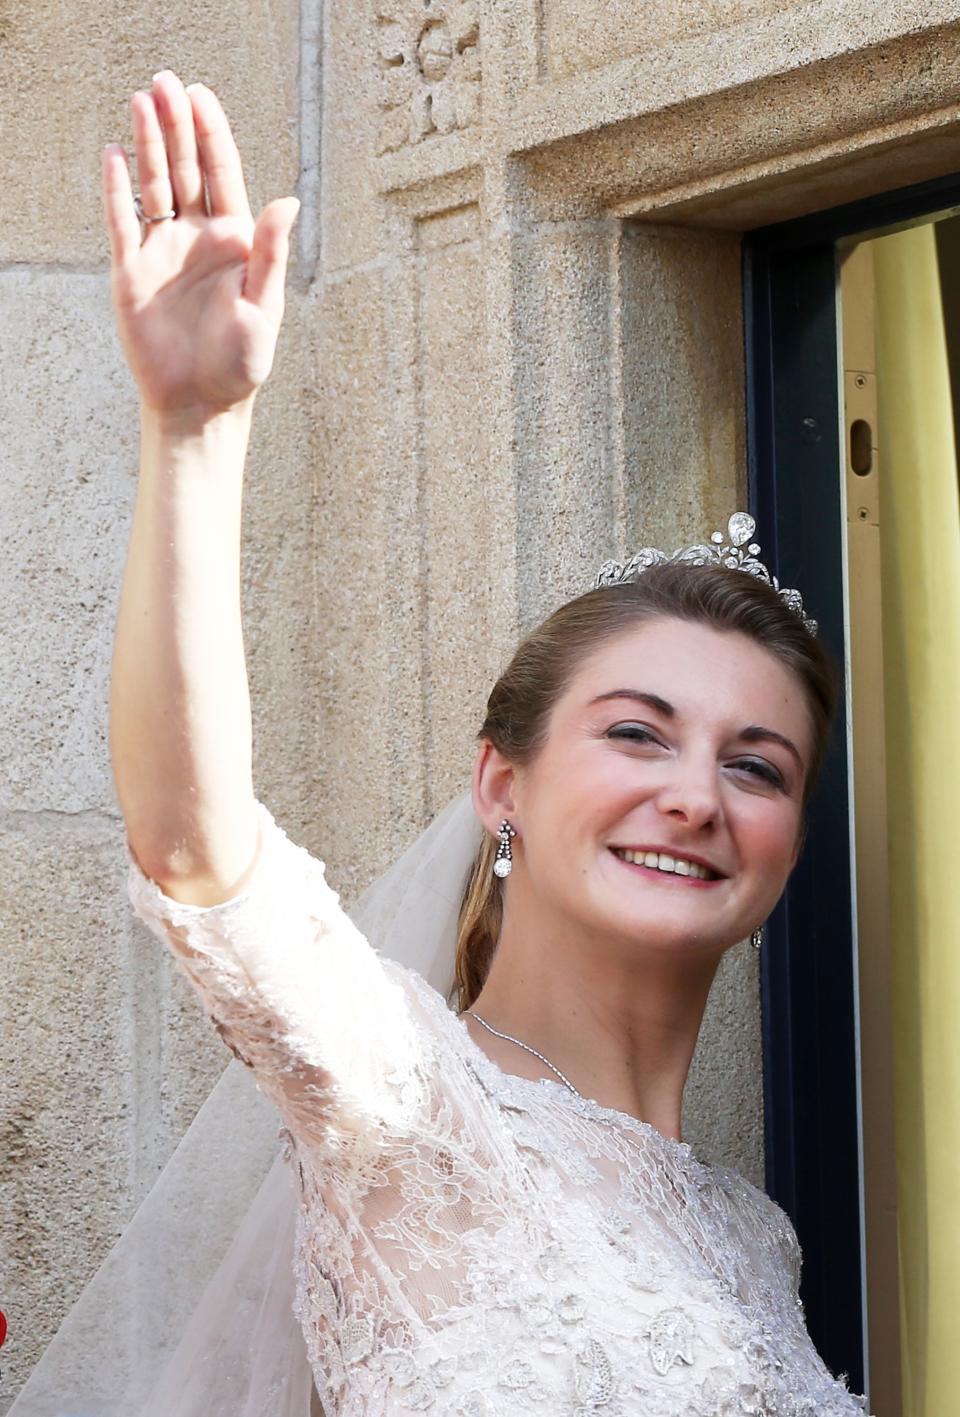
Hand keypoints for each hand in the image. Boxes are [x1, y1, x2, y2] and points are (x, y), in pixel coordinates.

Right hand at [102, 71, 298, 418]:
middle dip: (176, 124)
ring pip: (154, 185)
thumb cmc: (241, 365)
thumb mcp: (263, 309)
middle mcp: (198, 239)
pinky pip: (121, 221)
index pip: (222, 175)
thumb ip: (272, 255)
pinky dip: (116, 190)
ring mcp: (163, 252)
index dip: (211, 133)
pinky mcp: (132, 272)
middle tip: (164, 82)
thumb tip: (289, 202)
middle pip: (186, 169)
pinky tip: (114, 156)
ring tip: (140, 101)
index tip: (199, 95)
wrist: (200, 404)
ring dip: (148, 144)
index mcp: (235, 243)